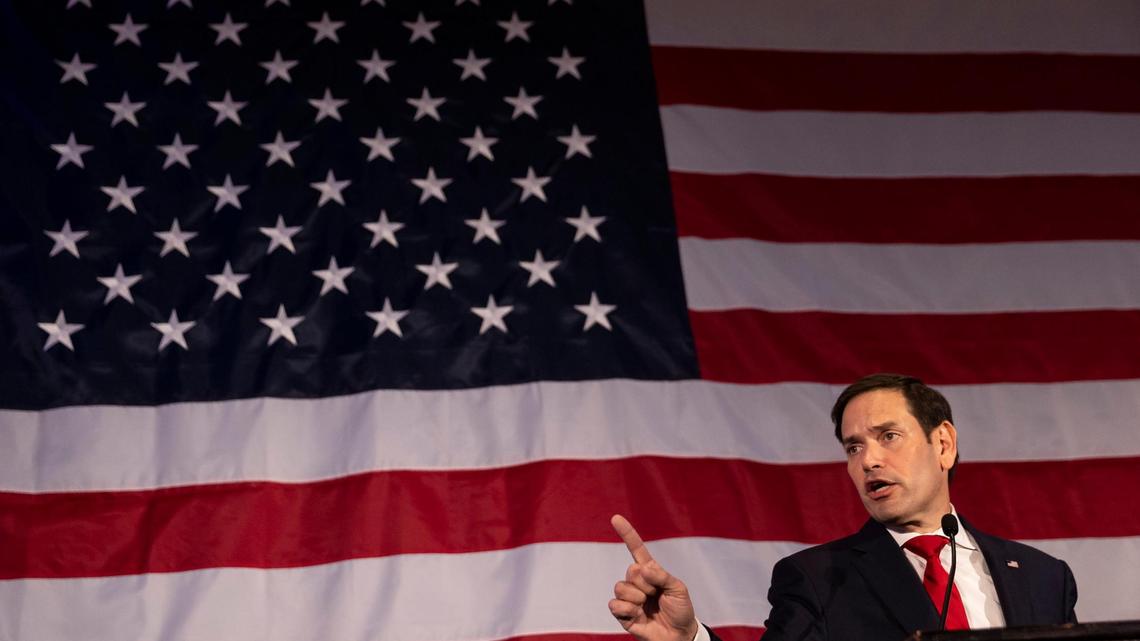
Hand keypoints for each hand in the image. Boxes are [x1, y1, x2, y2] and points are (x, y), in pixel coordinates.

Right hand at [608, 514, 698, 640]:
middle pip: (631, 571)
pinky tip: (638, 615)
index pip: (636, 549)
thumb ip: (661, 575)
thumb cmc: (681, 610)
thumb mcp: (678, 589)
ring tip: (647, 607)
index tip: (615, 518)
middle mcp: (637, 582)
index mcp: (650, 572)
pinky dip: (627, 609)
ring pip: (621, 587)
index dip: (627, 533)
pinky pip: (615, 605)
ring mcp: (629, 598)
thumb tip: (642, 568)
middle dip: (647, 584)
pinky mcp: (622, 614)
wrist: (679, 636)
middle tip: (656, 596)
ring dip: (637, 597)